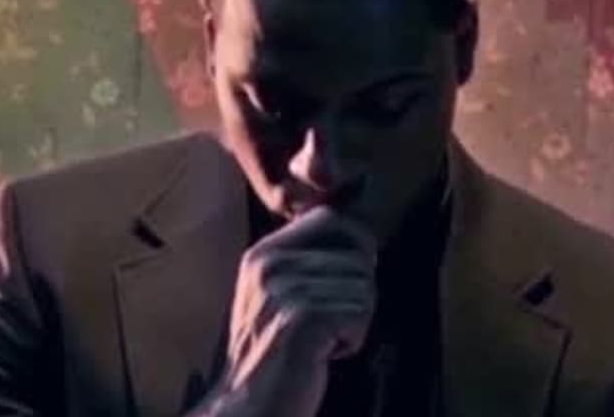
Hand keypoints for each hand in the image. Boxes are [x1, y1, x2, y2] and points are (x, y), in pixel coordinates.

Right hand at [204, 207, 377, 416]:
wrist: (248, 405)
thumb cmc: (270, 355)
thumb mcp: (274, 295)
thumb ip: (305, 262)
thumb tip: (362, 236)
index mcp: (263, 254)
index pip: (329, 216)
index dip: (356, 239)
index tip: (354, 269)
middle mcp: (272, 265)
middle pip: (358, 255)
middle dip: (357, 293)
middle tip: (327, 323)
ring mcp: (287, 290)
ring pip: (365, 287)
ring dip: (354, 320)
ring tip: (319, 341)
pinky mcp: (305, 318)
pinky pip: (362, 314)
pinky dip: (352, 341)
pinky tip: (321, 355)